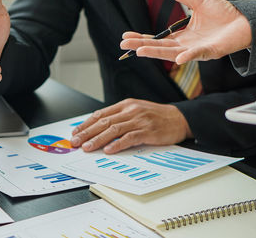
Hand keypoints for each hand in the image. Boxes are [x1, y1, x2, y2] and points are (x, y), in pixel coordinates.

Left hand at [70, 99, 191, 153]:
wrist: (180, 118)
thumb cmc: (156, 117)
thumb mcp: (135, 111)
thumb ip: (119, 118)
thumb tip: (98, 129)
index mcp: (125, 105)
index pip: (101, 114)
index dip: (86, 124)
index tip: (76, 132)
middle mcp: (131, 111)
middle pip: (104, 122)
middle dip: (87, 132)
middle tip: (76, 142)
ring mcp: (139, 120)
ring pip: (114, 130)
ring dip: (98, 140)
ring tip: (88, 148)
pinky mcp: (148, 131)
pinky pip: (130, 138)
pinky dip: (117, 144)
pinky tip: (108, 150)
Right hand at [120, 0, 251, 64]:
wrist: (246, 22)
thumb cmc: (224, 16)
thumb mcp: (200, 3)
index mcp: (181, 36)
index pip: (157, 39)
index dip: (141, 38)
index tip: (126, 37)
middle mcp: (185, 46)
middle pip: (159, 47)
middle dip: (141, 46)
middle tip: (124, 45)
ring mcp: (197, 50)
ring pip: (172, 53)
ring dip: (156, 53)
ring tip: (139, 51)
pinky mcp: (211, 51)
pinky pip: (197, 55)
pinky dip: (187, 56)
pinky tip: (177, 58)